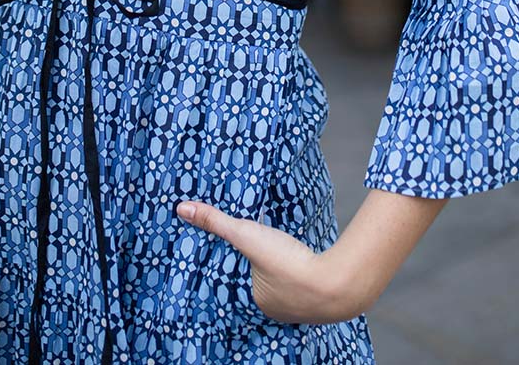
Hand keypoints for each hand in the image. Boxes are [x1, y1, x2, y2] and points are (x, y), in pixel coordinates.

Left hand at [176, 200, 355, 323]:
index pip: (232, 283)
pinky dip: (292, 266)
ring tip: (267, 249)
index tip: (222, 251)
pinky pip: (298, 278)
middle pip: (255, 282)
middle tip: (246, 247)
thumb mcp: (246, 235)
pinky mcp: (316, 289)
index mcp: (252, 303)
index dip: (227, 267)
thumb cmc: (286, 264)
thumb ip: (216, 221)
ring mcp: (297, 304)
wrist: (336, 282)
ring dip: (273, 266)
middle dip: (251, 267)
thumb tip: (182, 208)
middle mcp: (273, 309)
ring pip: (278, 282)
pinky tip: (292, 255)